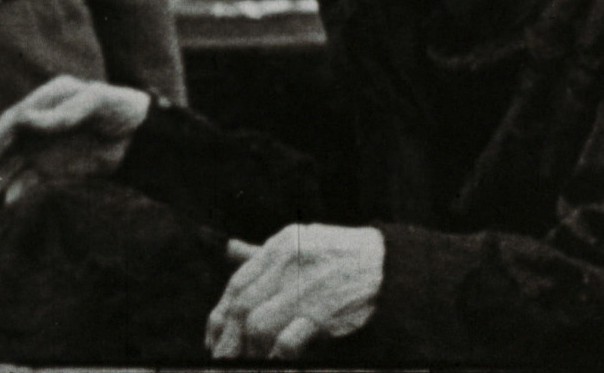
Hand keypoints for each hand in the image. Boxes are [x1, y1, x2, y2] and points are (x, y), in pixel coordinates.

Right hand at [0, 75, 151, 209]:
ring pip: (11, 167)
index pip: (13, 121)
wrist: (142, 135)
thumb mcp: (97, 103)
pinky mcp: (52, 169)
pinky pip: (29, 183)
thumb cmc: (121, 109)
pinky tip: (5, 207)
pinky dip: (16, 194)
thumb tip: (24, 120)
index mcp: (46, 100)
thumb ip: (63, 113)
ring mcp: (43, 147)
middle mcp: (38, 124)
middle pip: (4, 146)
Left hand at [206, 224, 383, 359]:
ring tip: (251, 364)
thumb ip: (263, 252)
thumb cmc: (343, 256)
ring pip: (257, 324)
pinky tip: (277, 362)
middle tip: (224, 360)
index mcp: (280, 244)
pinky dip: (276, 356)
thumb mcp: (301, 242)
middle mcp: (288, 260)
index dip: (220, 315)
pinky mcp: (323, 309)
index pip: (237, 283)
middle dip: (228, 339)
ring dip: (250, 351)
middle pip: (242, 306)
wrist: (390, 265)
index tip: (213, 338)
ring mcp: (305, 284)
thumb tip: (228, 250)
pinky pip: (286, 340)